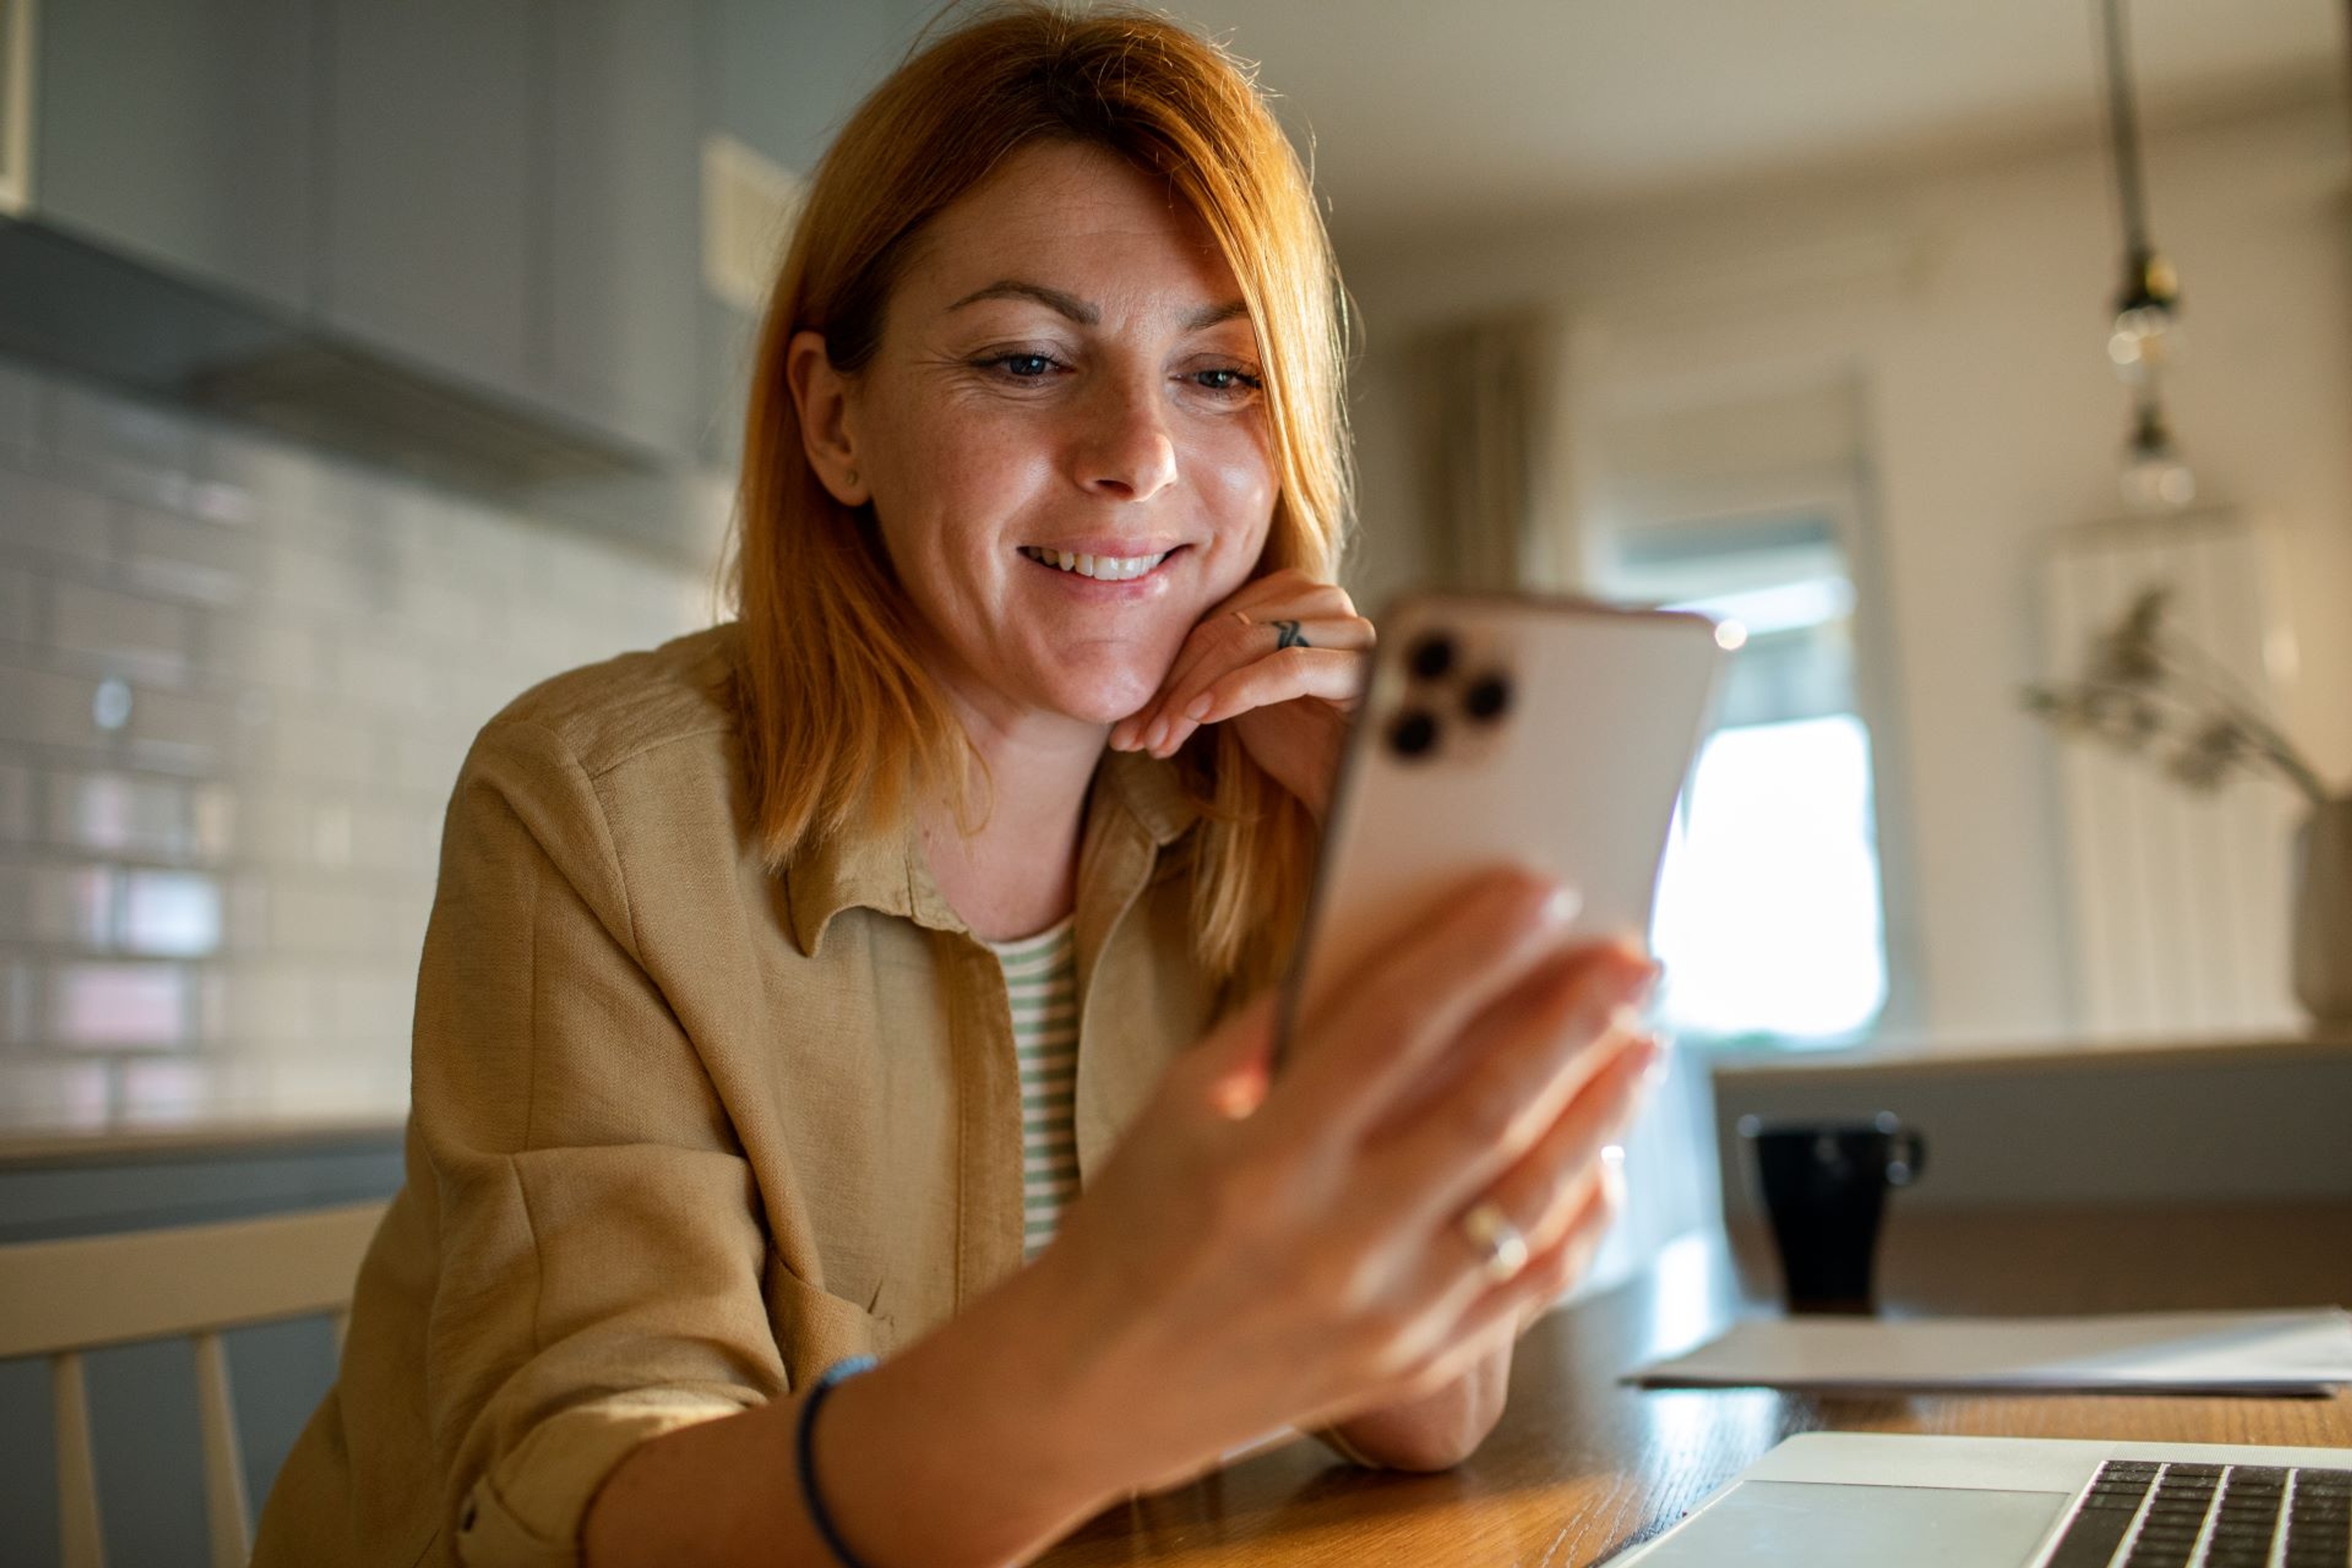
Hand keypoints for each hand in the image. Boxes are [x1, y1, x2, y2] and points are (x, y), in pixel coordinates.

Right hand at [1018, 867, 1659, 1498]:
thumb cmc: (1137, 1224)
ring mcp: (1386, 1313)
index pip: (1397, 1025)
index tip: (1539, 893)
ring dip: (1600, 1110)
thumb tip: (1401, 952)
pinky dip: (1578, 1219)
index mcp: (1265, 1157)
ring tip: (1643, 1046)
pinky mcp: (1417, 1365)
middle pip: (1488, 1105)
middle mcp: (1334, 1239)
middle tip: (1635, 961)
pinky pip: (1530, 1286)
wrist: (1096, 1385)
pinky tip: (1601, 1162)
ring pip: (1530, 1195)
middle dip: (1574, 1020)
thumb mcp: (1180, 1105)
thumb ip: (1285, 1028)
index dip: (1477, 950)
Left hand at [1109, 568, 1373, 819]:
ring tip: (1164, 737)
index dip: (1163, 672)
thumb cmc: (1295, 744)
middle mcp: (1322, 600)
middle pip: (1225, 630)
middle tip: (1136, 737)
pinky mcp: (1362, 664)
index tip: (1127, 726)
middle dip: (1172, 689)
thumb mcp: (1234, 698)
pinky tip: (1204, 715)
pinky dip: (1240, 689)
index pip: (1211, 620)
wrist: (1347, 791)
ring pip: (1249, 644)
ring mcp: (1347, 628)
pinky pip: (1289, 666)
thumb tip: (1124, 691)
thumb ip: (1198, 672)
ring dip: (1194, 694)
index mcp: (1290, 595)